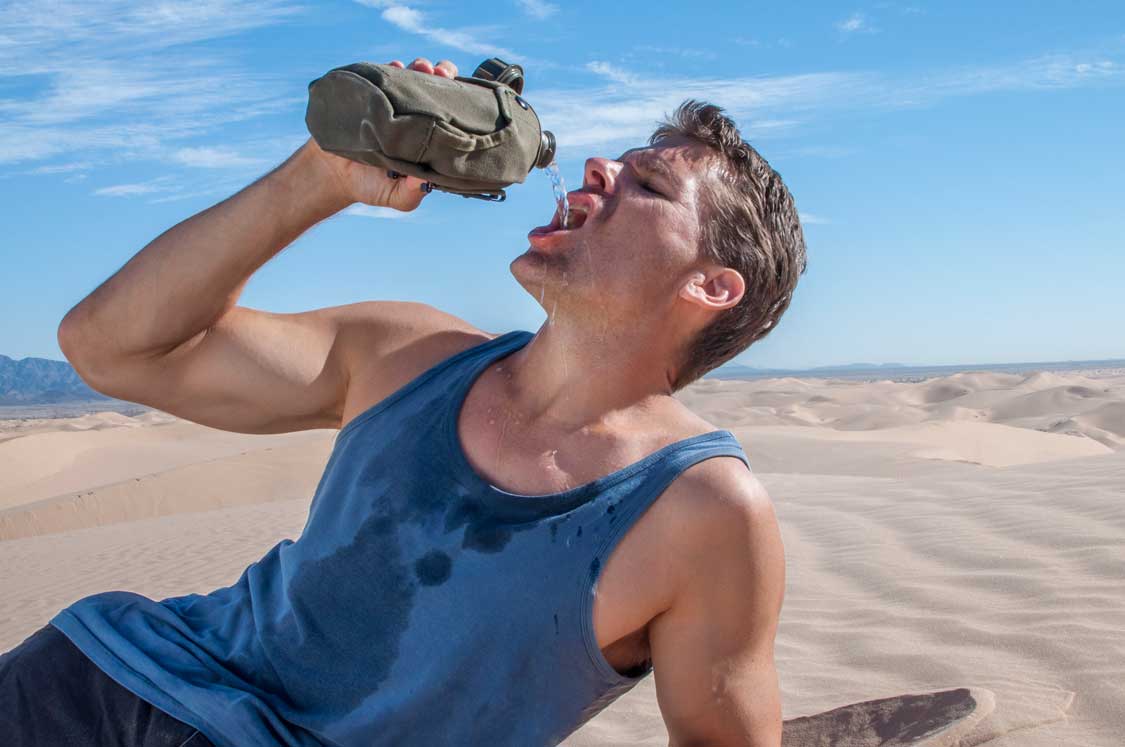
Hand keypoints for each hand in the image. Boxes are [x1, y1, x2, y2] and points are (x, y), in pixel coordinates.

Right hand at [309, 57, 459, 211]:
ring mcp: (392, 102)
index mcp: (426, 136)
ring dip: (420, 66)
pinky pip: (382, 74)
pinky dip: (390, 67)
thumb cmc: (371, 187)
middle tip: (441, 72)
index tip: (460, 95)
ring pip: (412, 76)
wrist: (331, 173)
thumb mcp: (396, 197)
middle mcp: (413, 115)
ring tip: (422, 65)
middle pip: (434, 88)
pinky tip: (395, 65)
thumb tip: (425, 182)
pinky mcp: (370, 94)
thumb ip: (412, 193)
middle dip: (442, 75)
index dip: (457, 101)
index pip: (448, 114)